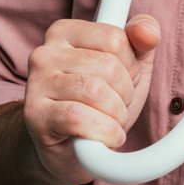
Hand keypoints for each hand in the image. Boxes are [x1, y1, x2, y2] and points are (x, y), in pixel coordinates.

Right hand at [22, 14, 161, 184]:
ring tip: (111, 122)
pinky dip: (105, 132)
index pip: (115, 38)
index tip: (122, 81)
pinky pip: (80, 118)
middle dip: (125, 93)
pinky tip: (106, 137)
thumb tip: (148, 32)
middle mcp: (45, 53)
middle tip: (116, 106)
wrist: (69, 152)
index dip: (130, 67)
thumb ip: (143, 40)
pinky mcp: (35, 115)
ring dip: (116, 115)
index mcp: (65, 32)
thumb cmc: (99, 105)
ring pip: (95, 91)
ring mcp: (36, 83)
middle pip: (108, 66)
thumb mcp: (129, 67)